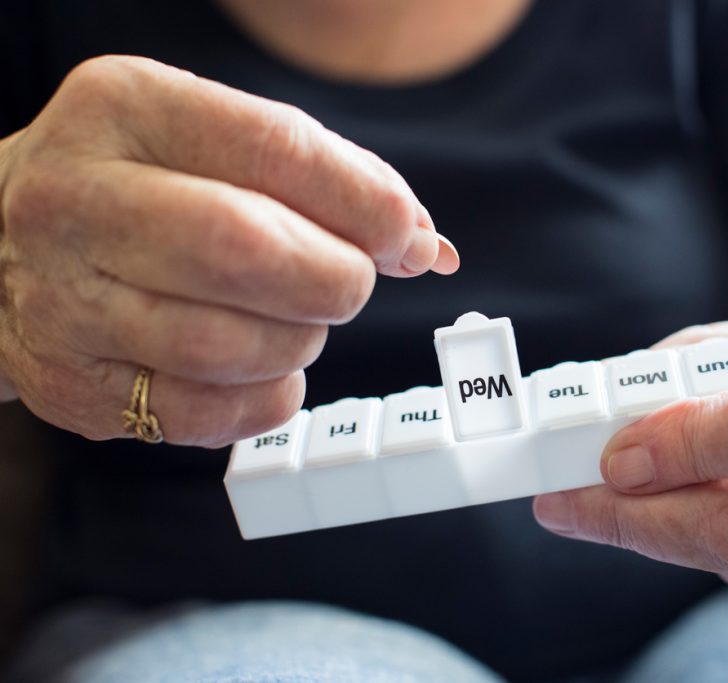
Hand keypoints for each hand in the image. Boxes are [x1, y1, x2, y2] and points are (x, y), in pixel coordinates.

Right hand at [0, 56, 457, 446]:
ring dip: (299, 341)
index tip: (407, 237)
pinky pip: (206, 412)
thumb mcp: (212, 142)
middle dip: (335, 278)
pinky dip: (268, 397)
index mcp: (128, 109)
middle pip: (248, 250)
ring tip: (295, 320)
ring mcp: (63, 298)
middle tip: (348, 282)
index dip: (366, 203)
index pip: (277, 149)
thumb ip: (324, 179)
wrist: (0, 245)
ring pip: (230, 343)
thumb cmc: (140, 188)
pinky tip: (268, 371)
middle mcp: (79, 199)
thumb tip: (425, 244)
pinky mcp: (72, 383)